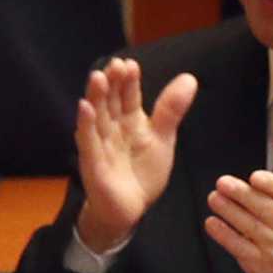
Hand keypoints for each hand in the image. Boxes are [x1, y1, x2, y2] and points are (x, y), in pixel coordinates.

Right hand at [74, 59, 198, 251]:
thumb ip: (171, 109)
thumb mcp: (162, 138)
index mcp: (129, 120)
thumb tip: (189, 77)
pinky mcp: (93, 163)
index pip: (128, 95)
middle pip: (111, 101)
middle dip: (112, 83)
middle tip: (116, 65)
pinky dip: (86, 125)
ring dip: (96, 97)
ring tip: (98, 78)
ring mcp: (100, 143)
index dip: (129, 81)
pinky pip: (88, 142)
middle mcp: (112, 127)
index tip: (131, 65)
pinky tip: (83, 108)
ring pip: (97, 117)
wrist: (131, 207)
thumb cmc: (143, 171)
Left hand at [203, 127, 272, 272]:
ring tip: (214, 198)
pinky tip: (213, 223)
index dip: (270, 185)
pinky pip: (240, 247)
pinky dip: (225, 235)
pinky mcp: (260, 260)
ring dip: (229, 212)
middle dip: (241, 195)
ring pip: (249, 226)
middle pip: (263, 208)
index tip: (255, 178)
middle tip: (222, 183)